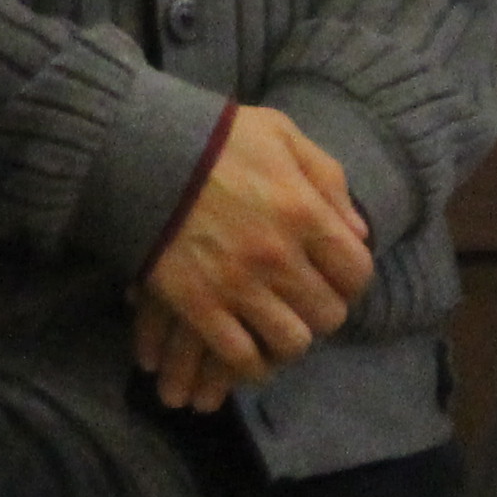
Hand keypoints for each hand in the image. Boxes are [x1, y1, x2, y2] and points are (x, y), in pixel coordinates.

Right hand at [132, 106, 371, 402]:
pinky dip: (248, 363)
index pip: (356, 272)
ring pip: (290, 343)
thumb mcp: (279, 133)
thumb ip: (326, 177)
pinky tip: (244, 350)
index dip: (348, 279)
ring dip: (286, 339)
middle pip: (327, 314)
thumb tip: (357, 231)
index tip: (331, 274)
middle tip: (300, 300)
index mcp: (304, 212)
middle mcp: (279, 256)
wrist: (138, 148)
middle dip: (319, 310)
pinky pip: (240, 356)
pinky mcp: (198, 305)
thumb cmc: (213, 136)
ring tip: (272, 325)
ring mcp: (237, 285)